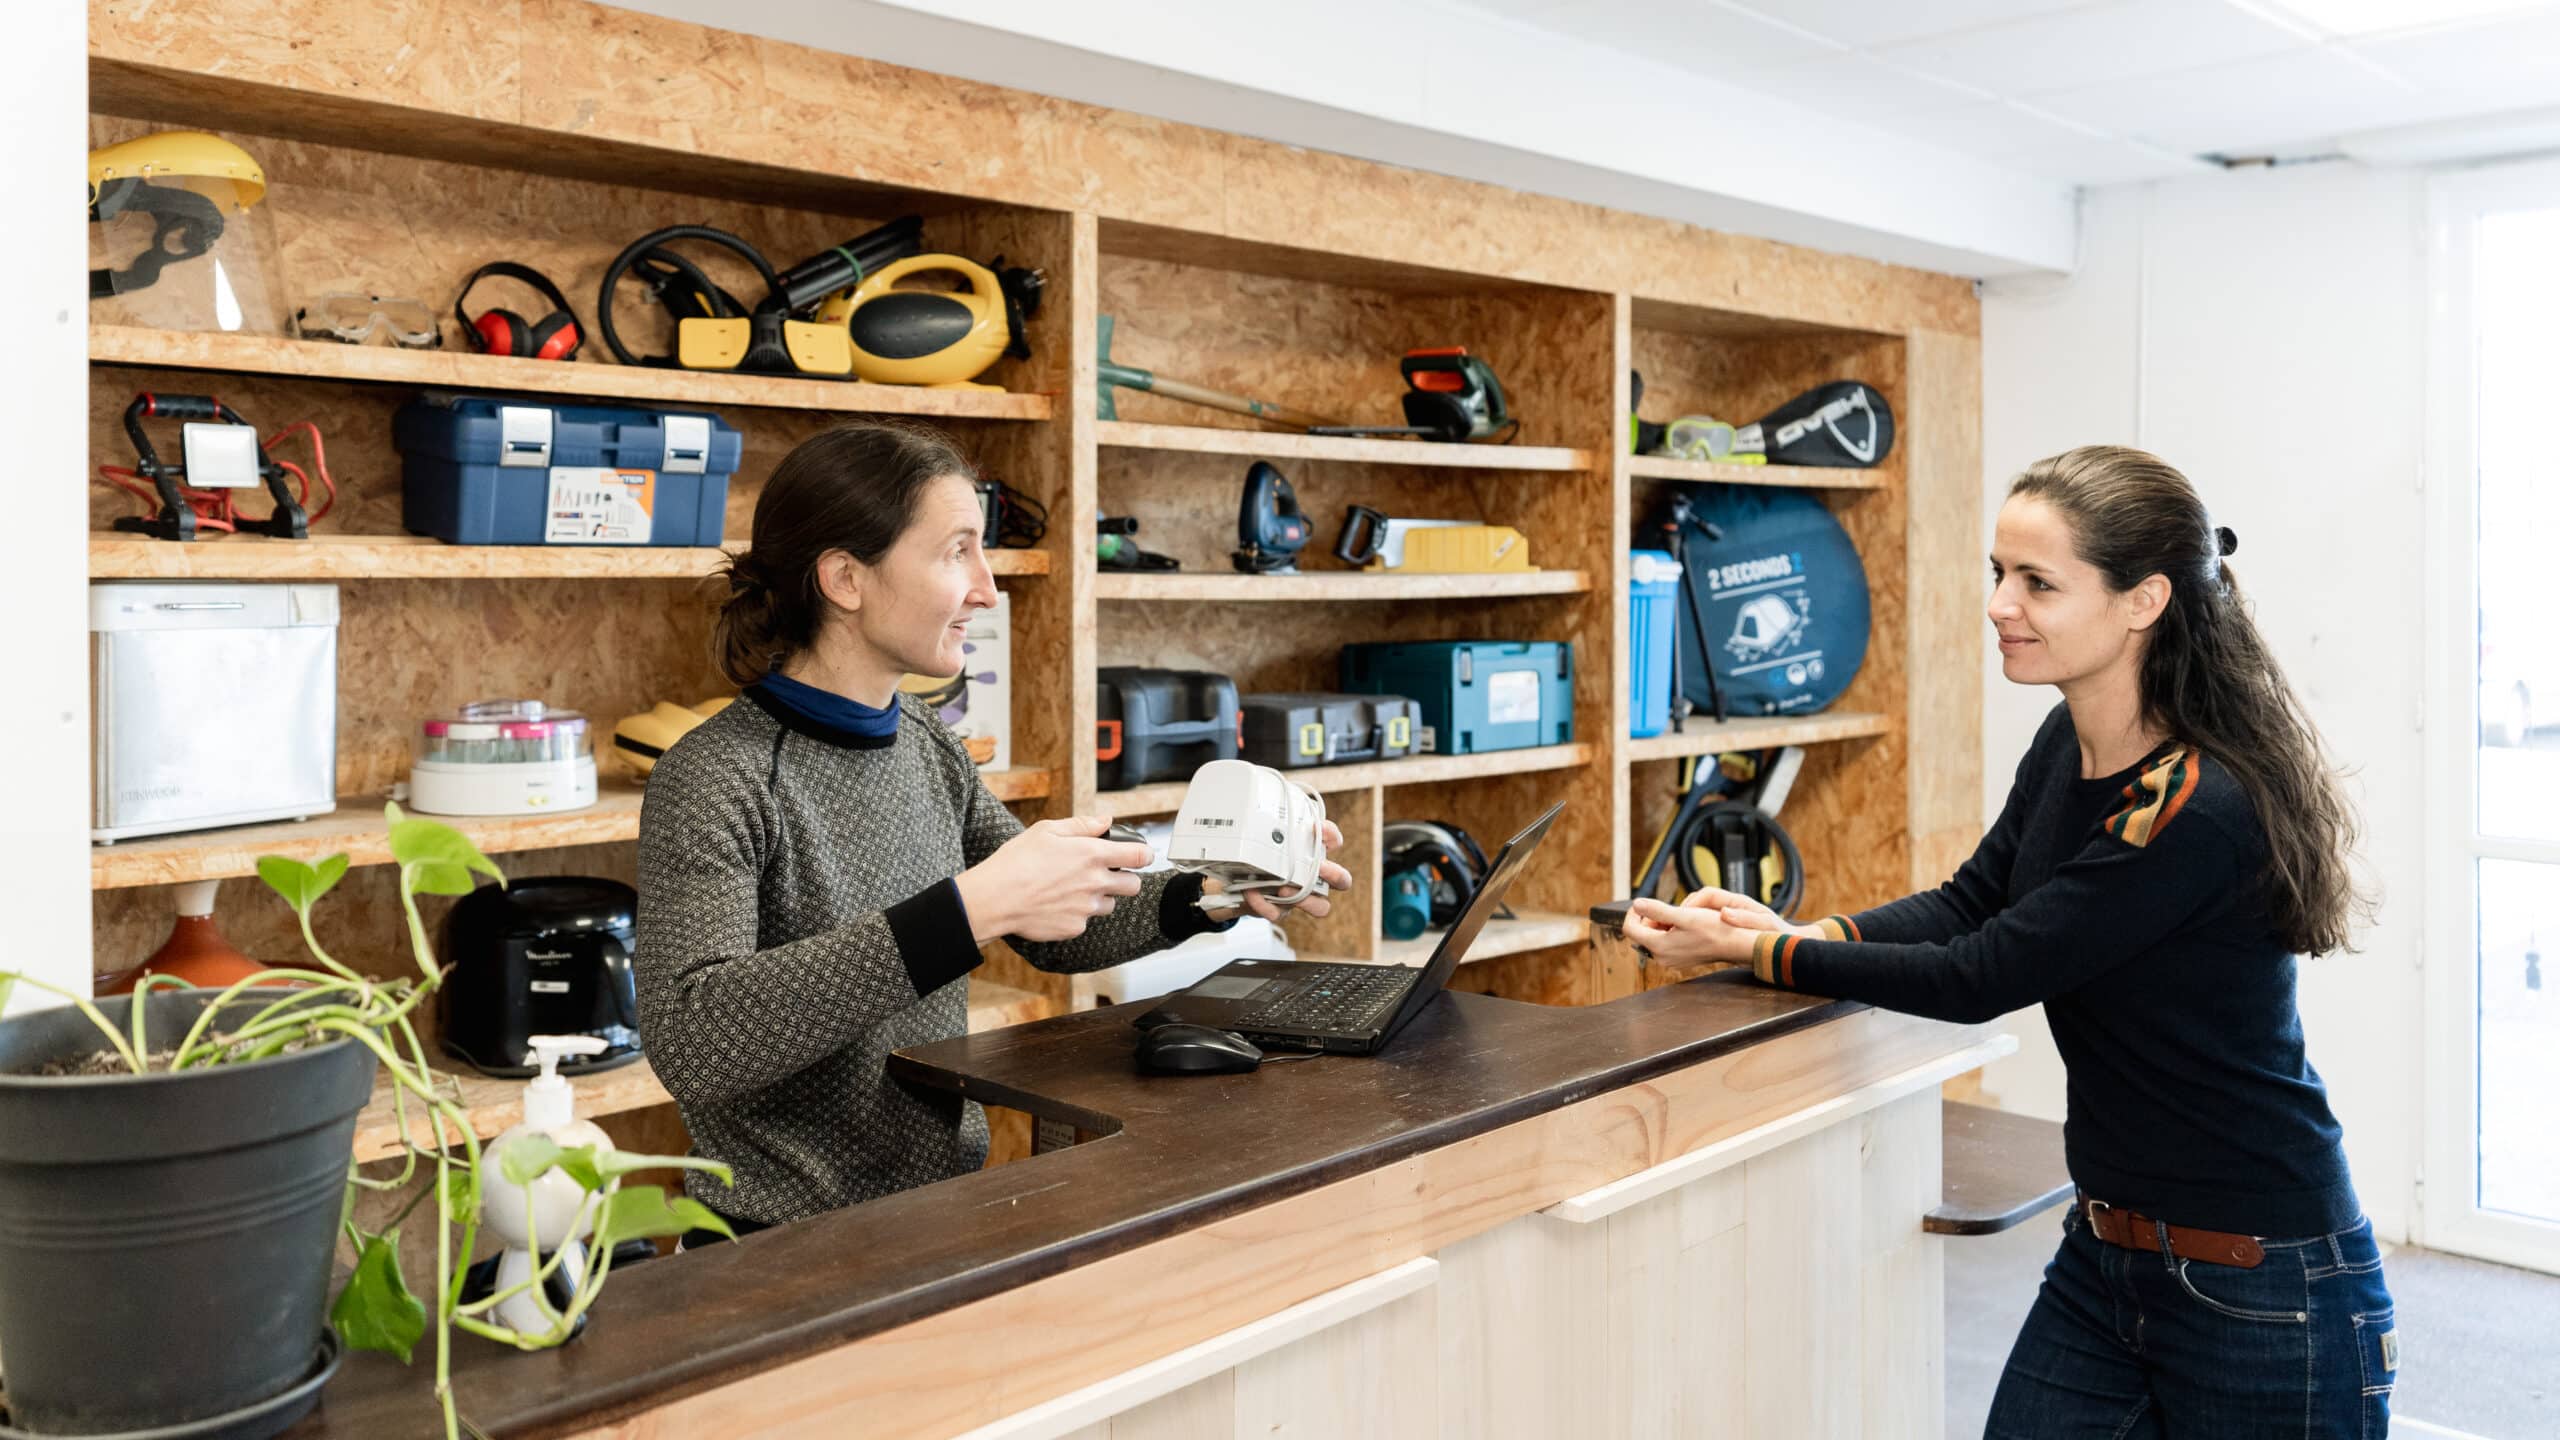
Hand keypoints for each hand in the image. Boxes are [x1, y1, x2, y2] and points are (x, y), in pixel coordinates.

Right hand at [954, 816, 1152, 942]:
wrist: (995, 898)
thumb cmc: (1017, 861)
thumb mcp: (1047, 830)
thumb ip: (1082, 826)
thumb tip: (1106, 820)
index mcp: (1092, 855)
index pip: (1139, 856)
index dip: (1145, 855)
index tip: (1141, 855)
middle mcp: (1095, 883)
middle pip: (1134, 886)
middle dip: (1126, 879)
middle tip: (1107, 875)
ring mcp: (1086, 908)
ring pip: (1109, 905)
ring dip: (1099, 897)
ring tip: (1072, 890)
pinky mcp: (1074, 928)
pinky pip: (1085, 921)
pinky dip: (1076, 914)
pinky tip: (1056, 905)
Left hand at [1205, 818, 1352, 921]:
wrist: (1234, 882)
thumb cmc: (1255, 858)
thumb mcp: (1260, 838)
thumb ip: (1268, 826)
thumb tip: (1263, 807)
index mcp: (1311, 853)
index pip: (1333, 842)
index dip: (1331, 835)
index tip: (1317, 827)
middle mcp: (1312, 877)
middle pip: (1341, 880)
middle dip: (1335, 873)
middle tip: (1319, 867)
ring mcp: (1299, 896)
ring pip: (1321, 906)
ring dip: (1307, 899)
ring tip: (1285, 889)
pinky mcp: (1281, 911)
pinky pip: (1280, 913)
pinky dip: (1265, 904)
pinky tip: (1252, 893)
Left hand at [1623, 896, 1767, 967]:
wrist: (1733, 945)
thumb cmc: (1712, 929)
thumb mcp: (1683, 915)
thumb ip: (1657, 910)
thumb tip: (1637, 904)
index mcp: (1659, 946)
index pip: (1630, 929)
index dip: (1632, 913)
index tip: (1642, 903)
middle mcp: (1662, 957)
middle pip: (1641, 934)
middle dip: (1648, 918)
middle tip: (1665, 908)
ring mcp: (1671, 960)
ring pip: (1653, 938)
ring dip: (1659, 924)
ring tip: (1676, 916)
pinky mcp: (1679, 960)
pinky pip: (1665, 944)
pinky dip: (1668, 932)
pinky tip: (1682, 925)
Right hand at [1679, 886, 1787, 932]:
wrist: (1785, 945)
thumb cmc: (1778, 935)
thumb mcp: (1764, 925)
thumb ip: (1746, 918)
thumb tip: (1725, 913)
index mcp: (1737, 902)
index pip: (1708, 894)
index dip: (1692, 903)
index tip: (1682, 915)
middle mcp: (1729, 907)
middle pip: (1698, 902)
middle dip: (1682, 911)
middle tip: (1669, 924)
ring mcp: (1724, 917)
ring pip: (1696, 914)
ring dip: (1683, 921)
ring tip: (1672, 933)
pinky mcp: (1722, 928)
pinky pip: (1701, 926)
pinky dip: (1690, 931)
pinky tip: (1685, 942)